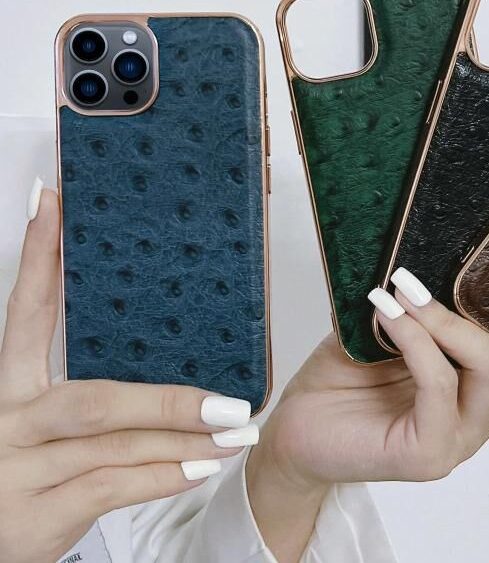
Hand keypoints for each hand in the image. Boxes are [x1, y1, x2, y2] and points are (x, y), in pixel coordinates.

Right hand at [0, 184, 258, 562]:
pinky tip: (202, 467)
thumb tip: (158, 348)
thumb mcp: (43, 419)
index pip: (27, 312)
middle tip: (231, 399)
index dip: (39, 256)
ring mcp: (21, 471)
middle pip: (98, 400)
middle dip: (170, 401)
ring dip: (185, 440)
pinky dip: (163, 477)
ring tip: (237, 432)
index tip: (53, 202)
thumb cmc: (26, 469)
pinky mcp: (36, 515)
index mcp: (11, 386)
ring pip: (117, 446)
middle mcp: (13, 421)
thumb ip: (88, 389)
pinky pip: (112, 488)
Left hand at [247, 268, 488, 556]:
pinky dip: (417, 336)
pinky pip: (439, 386)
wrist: (296, 428)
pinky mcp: (425, 455)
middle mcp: (488, 418)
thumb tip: (446, 257)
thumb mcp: (397, 328)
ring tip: (410, 286)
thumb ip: (434, 305)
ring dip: (455, 319)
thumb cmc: (350, 374)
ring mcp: (461, 441)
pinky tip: (386, 309)